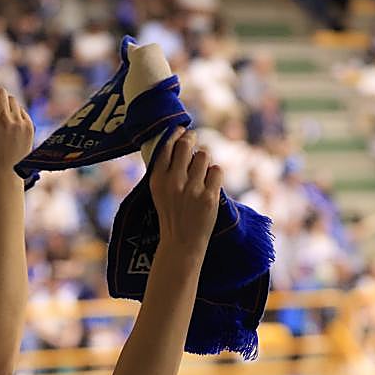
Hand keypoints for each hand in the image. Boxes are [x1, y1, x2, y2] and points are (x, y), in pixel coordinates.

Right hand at [0, 86, 33, 175]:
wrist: (3, 173)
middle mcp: (4, 117)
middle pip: (2, 92)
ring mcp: (18, 122)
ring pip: (13, 100)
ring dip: (7, 103)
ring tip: (3, 111)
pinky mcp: (29, 127)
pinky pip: (22, 111)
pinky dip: (16, 113)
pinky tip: (12, 120)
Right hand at [149, 127, 221, 257]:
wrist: (181, 243)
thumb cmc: (171, 215)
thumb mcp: (159, 191)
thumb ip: (165, 169)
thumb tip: (180, 142)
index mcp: (158, 179)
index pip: (167, 146)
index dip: (176, 135)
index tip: (182, 131)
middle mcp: (173, 182)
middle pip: (186, 145)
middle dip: (192, 140)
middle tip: (194, 141)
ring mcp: (192, 189)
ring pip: (204, 156)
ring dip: (204, 161)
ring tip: (201, 173)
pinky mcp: (209, 197)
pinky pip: (217, 170)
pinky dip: (215, 175)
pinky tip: (209, 184)